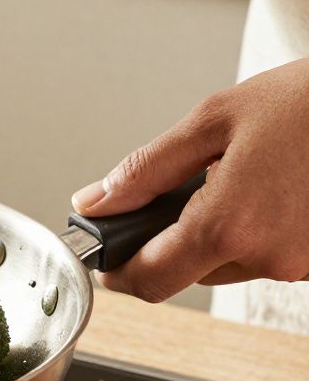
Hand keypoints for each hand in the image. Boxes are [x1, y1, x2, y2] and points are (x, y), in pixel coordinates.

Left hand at [71, 59, 308, 301]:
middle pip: (187, 273)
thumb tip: (94, 203)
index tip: (102, 254)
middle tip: (170, 192)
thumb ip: (144, 171)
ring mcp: (302, 264)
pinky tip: (269, 188)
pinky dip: (254, 230)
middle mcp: (269, 257)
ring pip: (228, 265)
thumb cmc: (308, 101)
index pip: (148, 279)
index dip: (117, 270)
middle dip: (168, 240)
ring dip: (215, 233)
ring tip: (234, 176)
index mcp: (229, 226)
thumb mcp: (210, 120)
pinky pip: (269, 255)